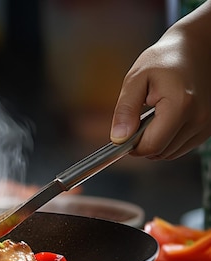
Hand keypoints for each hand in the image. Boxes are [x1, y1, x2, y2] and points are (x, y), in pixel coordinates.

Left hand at [110, 2, 210, 159]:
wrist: (195, 48)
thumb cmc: (164, 60)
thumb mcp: (136, 79)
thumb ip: (125, 110)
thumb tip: (118, 138)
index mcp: (180, 106)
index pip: (151, 146)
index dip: (132, 145)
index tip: (124, 133)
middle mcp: (199, 118)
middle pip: (161, 152)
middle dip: (144, 142)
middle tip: (139, 119)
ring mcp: (207, 124)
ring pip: (171, 152)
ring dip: (157, 141)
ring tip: (154, 116)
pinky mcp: (209, 127)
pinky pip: (182, 146)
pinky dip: (169, 139)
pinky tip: (165, 119)